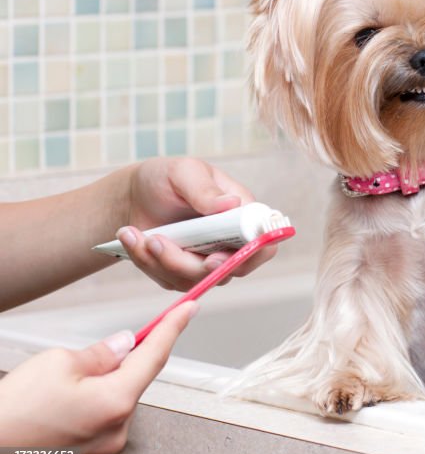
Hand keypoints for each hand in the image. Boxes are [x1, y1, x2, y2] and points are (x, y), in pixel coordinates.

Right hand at [0, 302, 196, 453]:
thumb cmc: (12, 411)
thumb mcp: (58, 363)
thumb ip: (102, 352)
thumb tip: (126, 344)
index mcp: (115, 401)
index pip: (155, 356)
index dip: (172, 328)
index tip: (188, 309)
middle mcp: (118, 427)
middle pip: (136, 378)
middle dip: (124, 358)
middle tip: (97, 351)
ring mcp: (106, 442)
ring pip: (119, 395)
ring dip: (106, 380)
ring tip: (65, 384)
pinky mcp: (93, 450)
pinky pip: (105, 414)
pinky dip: (96, 399)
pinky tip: (67, 399)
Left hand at [117, 158, 276, 289]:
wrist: (133, 196)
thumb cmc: (165, 178)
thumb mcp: (184, 173)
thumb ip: (205, 190)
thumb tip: (232, 204)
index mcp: (243, 216)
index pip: (263, 245)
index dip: (248, 256)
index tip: (214, 257)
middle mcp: (231, 243)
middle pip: (225, 271)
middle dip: (186, 262)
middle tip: (155, 241)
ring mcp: (208, 261)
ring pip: (194, 280)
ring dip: (159, 260)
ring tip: (134, 232)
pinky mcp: (183, 274)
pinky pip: (169, 280)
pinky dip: (146, 262)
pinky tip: (131, 238)